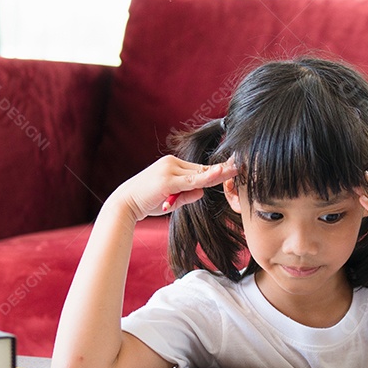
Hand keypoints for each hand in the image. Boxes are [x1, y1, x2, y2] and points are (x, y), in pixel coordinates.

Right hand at [111, 155, 237, 222]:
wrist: (125, 204)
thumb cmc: (147, 202)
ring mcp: (169, 169)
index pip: (199, 169)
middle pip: (202, 170)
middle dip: (221, 172)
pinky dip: (207, 178)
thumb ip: (188, 194)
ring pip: (199, 174)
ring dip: (216, 176)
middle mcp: (172, 163)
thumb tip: (202, 192)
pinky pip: (192, 180)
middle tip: (242, 167)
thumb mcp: (172, 198)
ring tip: (237, 169)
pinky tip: (219, 174)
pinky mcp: (168, 179)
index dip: (216, 172)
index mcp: (173, 164)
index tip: (234, 169)